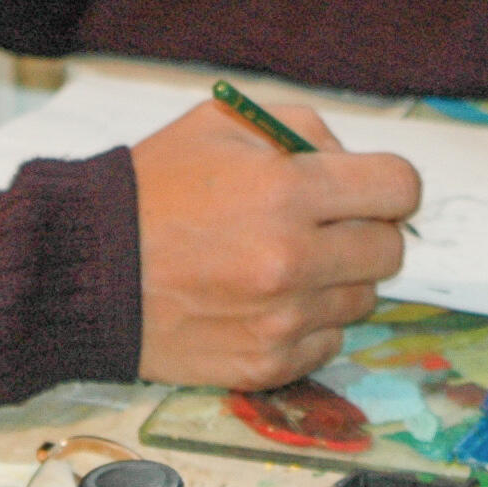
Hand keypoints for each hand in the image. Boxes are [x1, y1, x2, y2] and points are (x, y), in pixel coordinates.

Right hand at [132, 97, 420, 388]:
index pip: (400, 189)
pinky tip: (265, 301)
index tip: (372, 190)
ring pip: (362, 299)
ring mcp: (281, 319)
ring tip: (282, 263)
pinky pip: (329, 342)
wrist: (87, 270)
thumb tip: (354, 166)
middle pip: (391, 250)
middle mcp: (292, 260)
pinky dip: (309, 322)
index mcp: (287, 190)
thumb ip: (303, 131)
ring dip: (336, 279)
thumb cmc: (154, 189)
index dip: (390, 185)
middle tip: (326, 226)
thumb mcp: (222, 122)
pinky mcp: (267, 363)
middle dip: (366, 231)